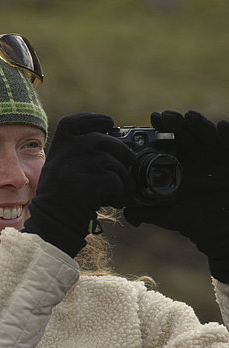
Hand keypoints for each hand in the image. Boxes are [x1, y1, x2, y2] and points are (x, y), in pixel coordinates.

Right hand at [24, 113, 135, 256]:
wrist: (53, 222)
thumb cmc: (60, 196)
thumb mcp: (60, 166)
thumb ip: (78, 151)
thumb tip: (112, 141)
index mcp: (58, 145)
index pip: (78, 121)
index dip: (96, 120)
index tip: (109, 124)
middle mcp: (67, 152)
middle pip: (105, 141)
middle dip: (123, 152)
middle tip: (130, 162)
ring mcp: (76, 168)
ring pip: (114, 164)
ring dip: (123, 179)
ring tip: (119, 191)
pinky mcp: (87, 186)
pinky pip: (115, 183)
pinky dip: (119, 194)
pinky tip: (112, 202)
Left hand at [124, 110, 228, 280]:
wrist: (223, 232)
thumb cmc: (199, 223)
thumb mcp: (173, 216)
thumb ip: (150, 213)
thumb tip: (128, 215)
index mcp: (181, 166)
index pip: (170, 143)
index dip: (162, 130)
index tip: (153, 119)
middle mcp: (198, 158)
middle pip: (186, 135)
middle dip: (176, 124)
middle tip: (165, 116)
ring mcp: (216, 158)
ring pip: (207, 136)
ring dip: (199, 125)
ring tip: (189, 116)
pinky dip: (227, 135)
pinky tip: (222, 126)